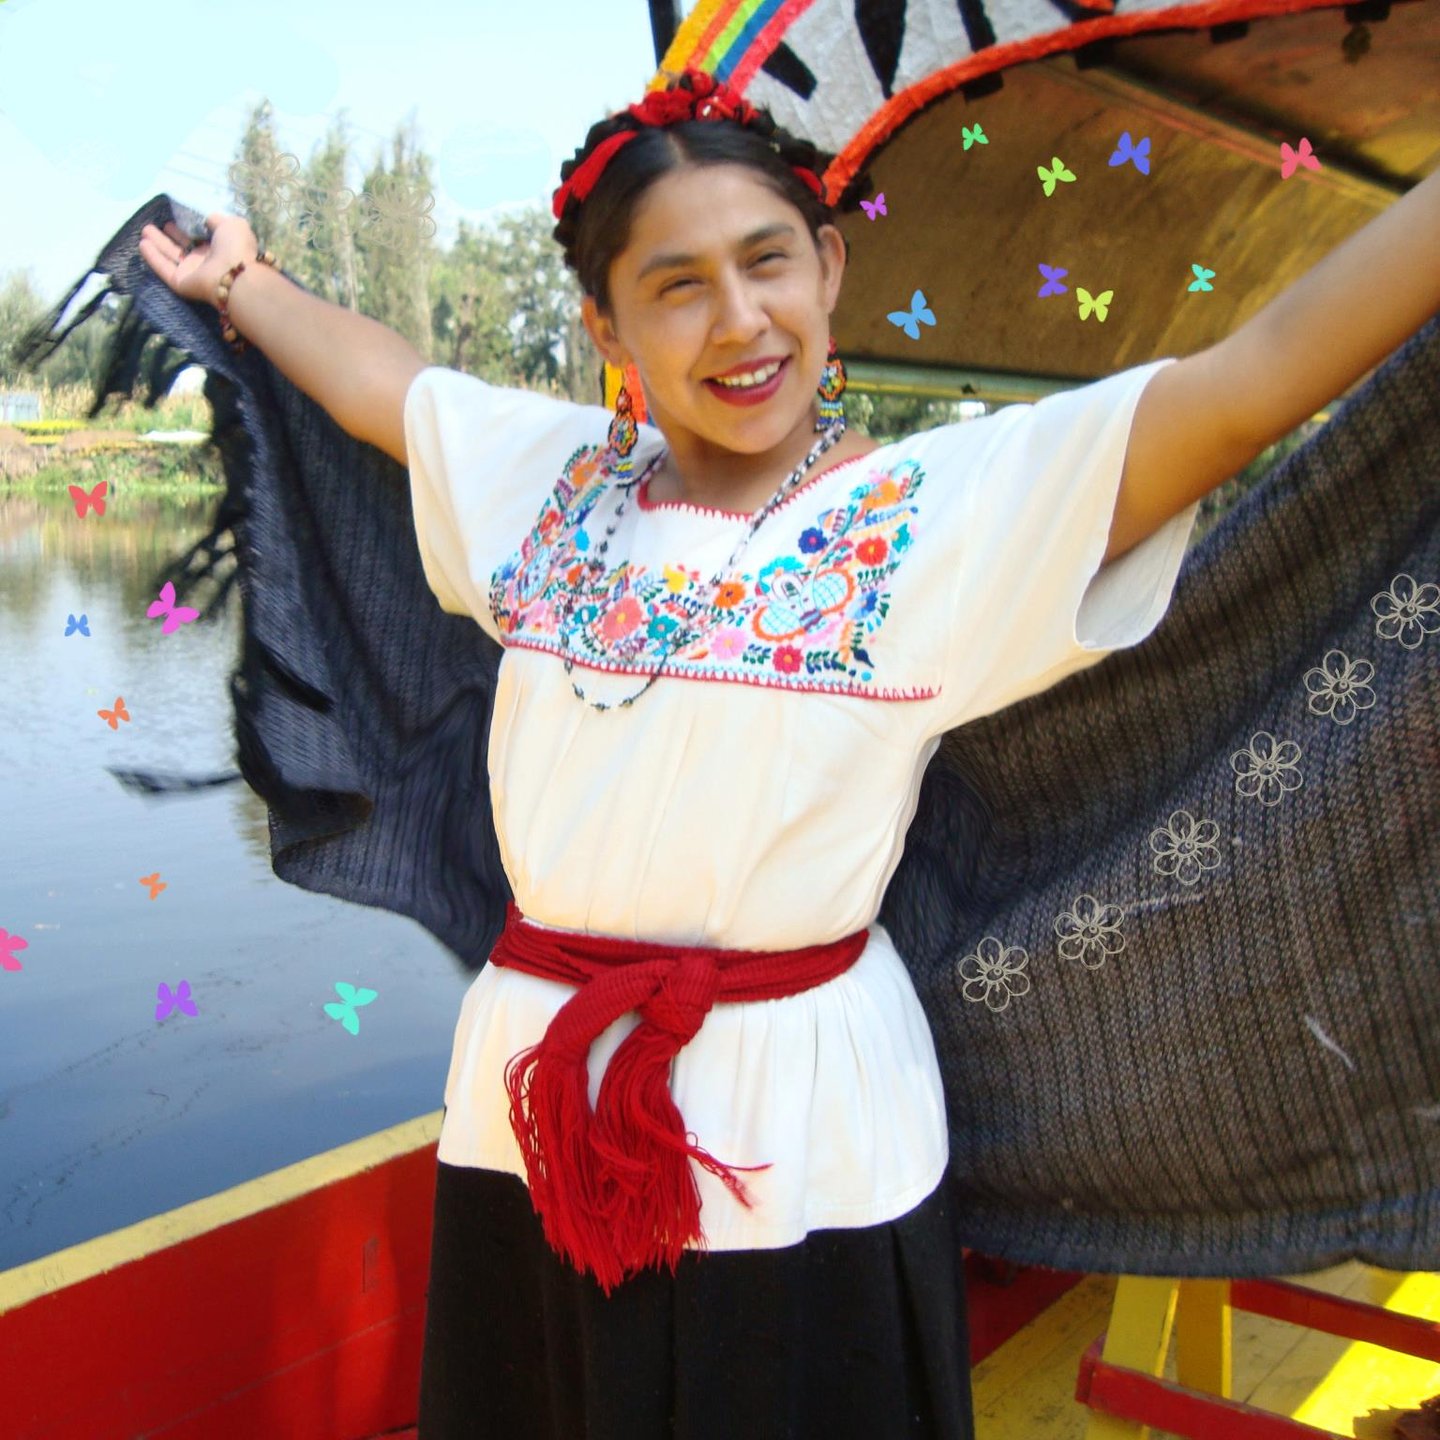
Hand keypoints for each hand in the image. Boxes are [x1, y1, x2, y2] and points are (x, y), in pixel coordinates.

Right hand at [137, 212, 259, 308]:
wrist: (234, 275)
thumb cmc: (236, 248)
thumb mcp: (232, 224)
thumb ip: (216, 220)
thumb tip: (206, 219)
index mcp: (219, 248)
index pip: (200, 237)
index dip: (188, 228)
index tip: (176, 218)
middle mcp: (204, 261)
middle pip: (183, 247)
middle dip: (170, 236)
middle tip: (155, 225)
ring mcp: (192, 273)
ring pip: (171, 257)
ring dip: (158, 244)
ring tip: (145, 230)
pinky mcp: (180, 282)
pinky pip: (164, 268)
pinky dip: (153, 258)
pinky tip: (142, 244)